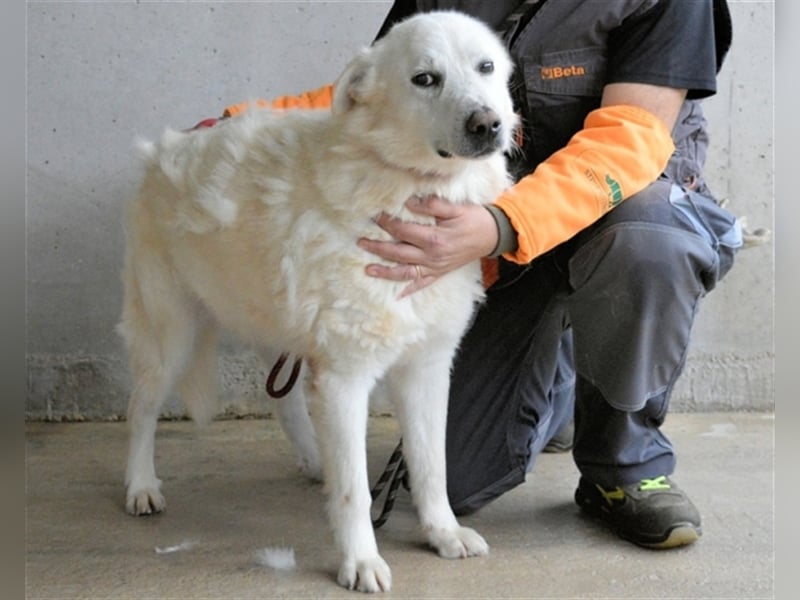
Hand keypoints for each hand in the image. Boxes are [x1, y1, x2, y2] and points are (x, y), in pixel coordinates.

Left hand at [357, 195, 498, 296]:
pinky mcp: (441, 273)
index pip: (403, 231)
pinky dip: (409, 290)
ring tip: (368, 269)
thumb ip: (431, 205)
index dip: (387, 223)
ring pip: (405, 272)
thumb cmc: (474, 219)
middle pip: (398, 253)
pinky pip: (422, 284)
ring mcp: (436, 267)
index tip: (375, 216)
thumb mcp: (455, 208)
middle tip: (360, 242)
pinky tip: (397, 296)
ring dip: (386, 271)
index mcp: (434, 239)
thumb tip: (409, 203)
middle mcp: (432, 256)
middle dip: (378, 248)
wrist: (493, 236)